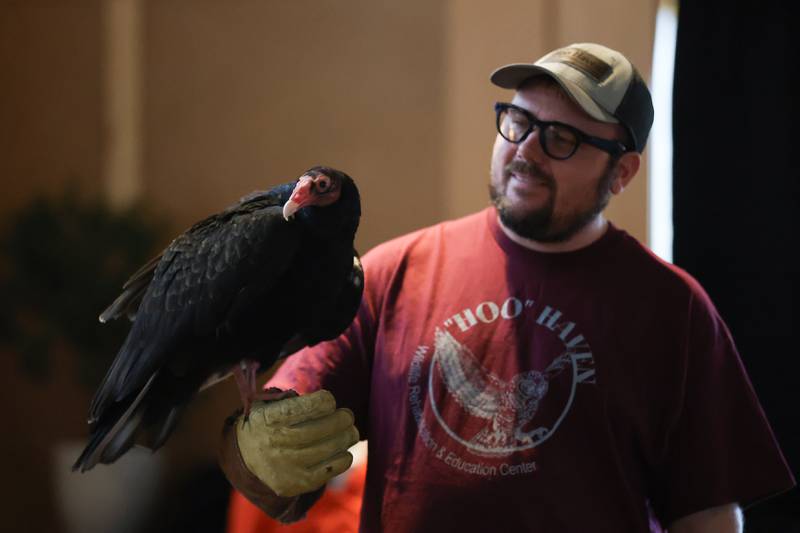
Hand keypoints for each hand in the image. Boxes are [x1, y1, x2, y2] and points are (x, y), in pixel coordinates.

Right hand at [235, 389, 359, 496]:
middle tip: (347, 415)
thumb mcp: (268, 404)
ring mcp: (287, 466)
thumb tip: (325, 402)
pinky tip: (342, 449)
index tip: (328, 400)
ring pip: (330, 448)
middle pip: (321, 429)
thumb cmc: (267, 423)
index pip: (306, 407)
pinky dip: (343, 457)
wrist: (245, 457)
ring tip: (350, 430)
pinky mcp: (297, 483)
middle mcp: (276, 443)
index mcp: (268, 418)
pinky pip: (331, 469)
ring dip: (347, 436)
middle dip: (342, 419)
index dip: (324, 401)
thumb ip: (291, 398)